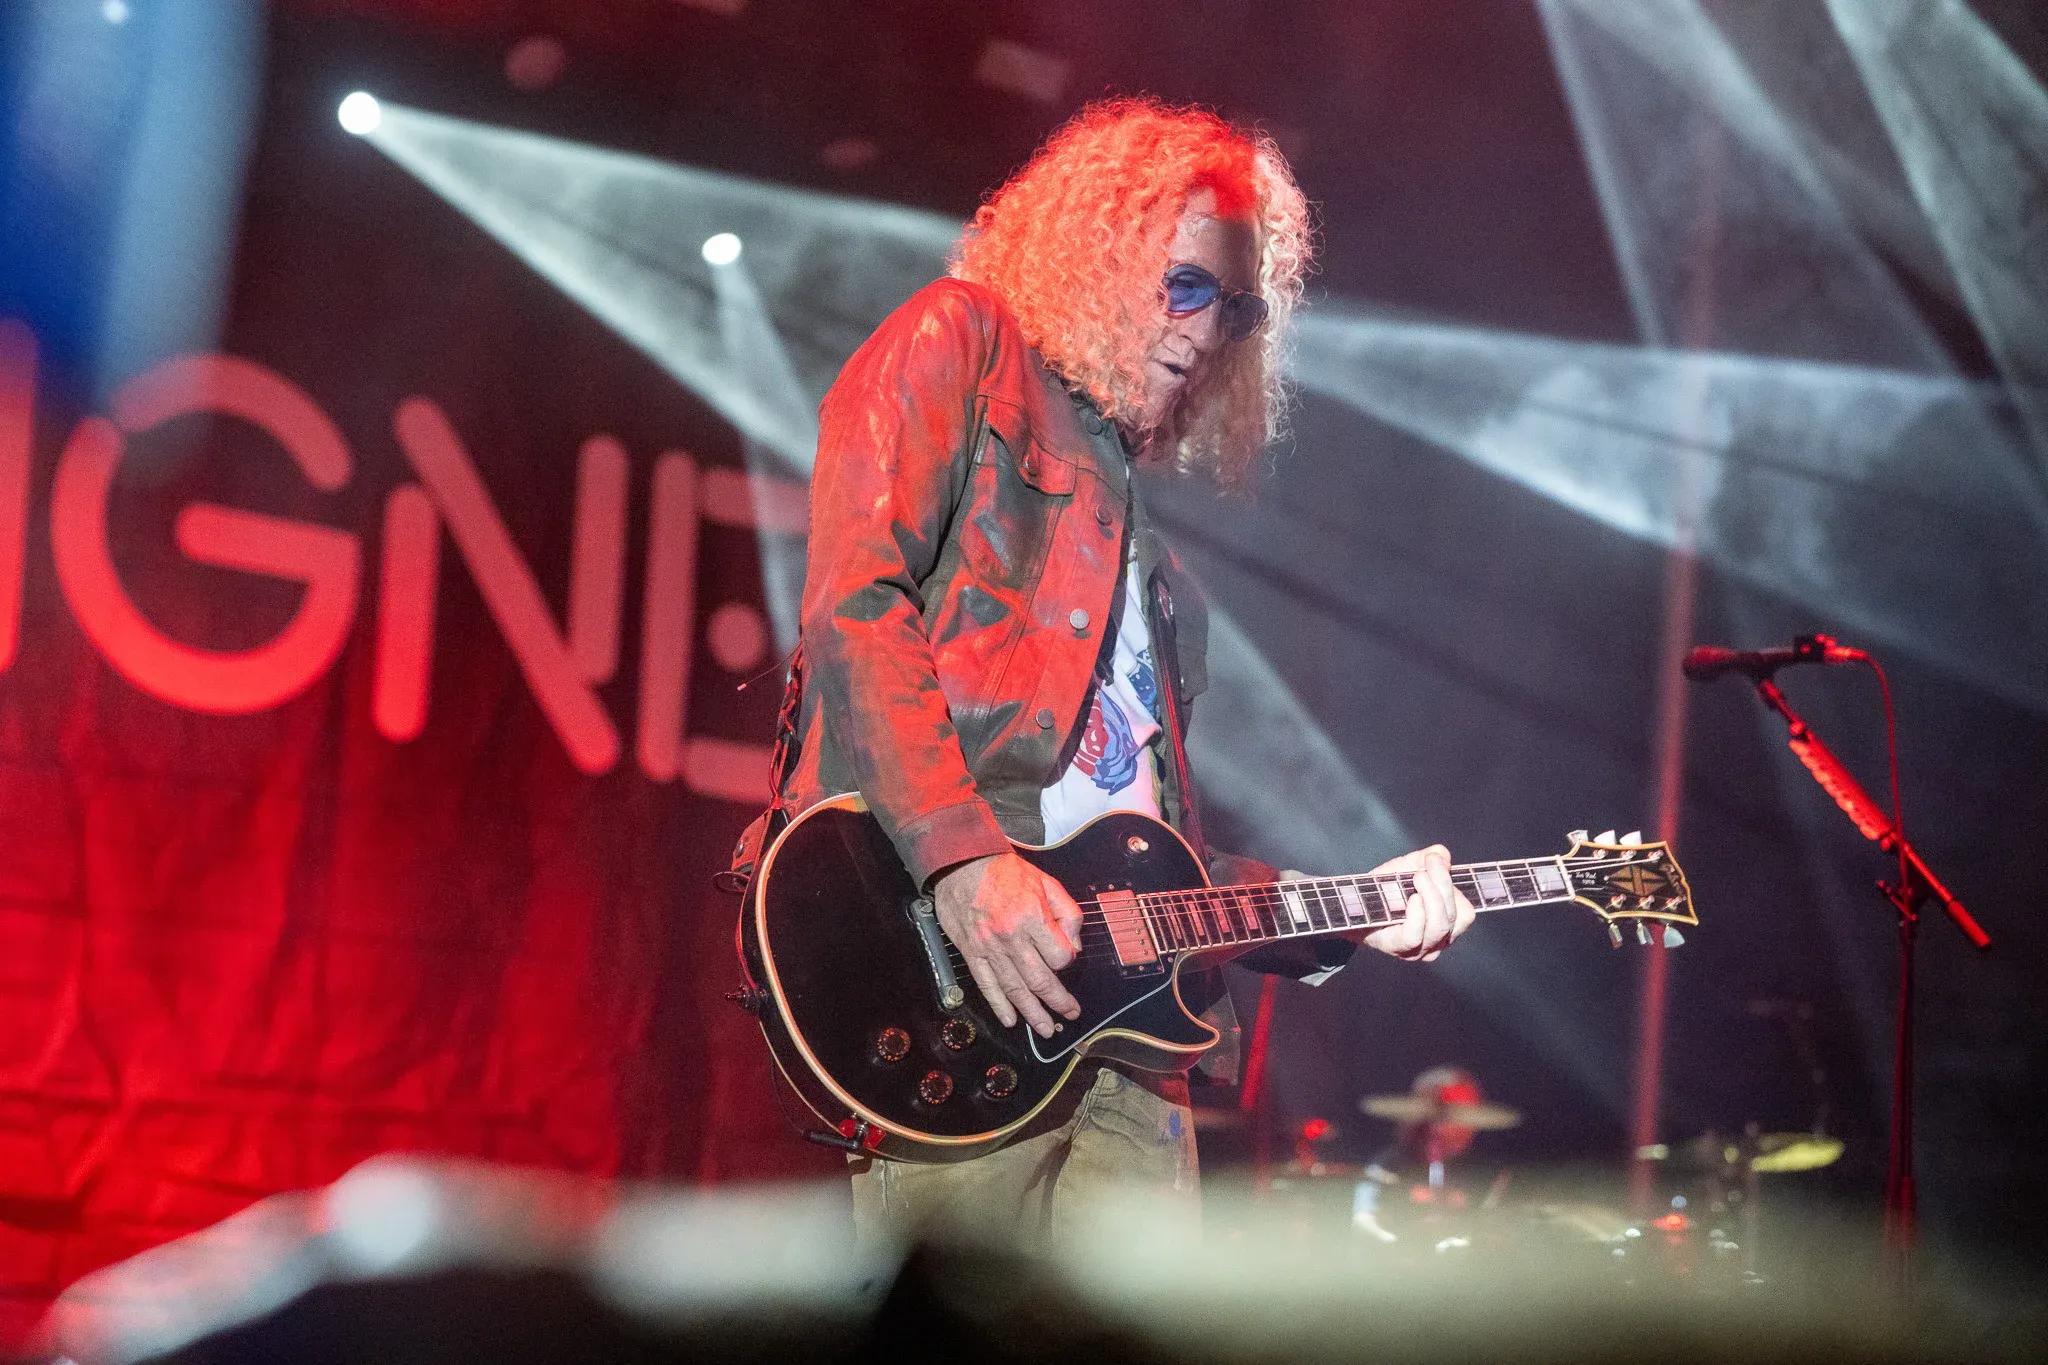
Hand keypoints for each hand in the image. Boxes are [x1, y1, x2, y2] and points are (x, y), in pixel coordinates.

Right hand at [933, 852, 1083, 1036]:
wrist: (962, 864)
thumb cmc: (1005, 872)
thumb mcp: (1047, 882)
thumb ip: (1067, 913)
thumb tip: (1074, 945)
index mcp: (1033, 917)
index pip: (1060, 956)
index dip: (1068, 961)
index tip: (1066, 958)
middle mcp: (1012, 937)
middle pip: (1041, 980)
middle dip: (1058, 1002)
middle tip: (1069, 1014)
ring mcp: (990, 948)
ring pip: (1015, 989)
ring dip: (1032, 1013)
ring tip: (1045, 1029)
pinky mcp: (972, 952)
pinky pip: (987, 984)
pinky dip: (999, 1005)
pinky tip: (1010, 1020)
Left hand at [1351, 845, 1475, 961]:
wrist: (1354, 906)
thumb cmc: (1385, 890)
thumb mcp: (1408, 867)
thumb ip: (1427, 858)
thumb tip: (1441, 855)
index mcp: (1447, 923)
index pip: (1465, 912)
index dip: (1454, 886)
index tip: (1436, 861)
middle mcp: (1438, 941)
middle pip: (1455, 916)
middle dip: (1443, 885)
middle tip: (1428, 864)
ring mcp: (1420, 948)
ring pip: (1439, 926)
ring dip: (1432, 897)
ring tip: (1418, 877)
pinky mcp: (1398, 949)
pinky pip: (1415, 935)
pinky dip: (1417, 914)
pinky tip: (1412, 899)